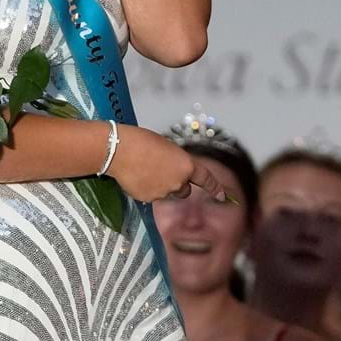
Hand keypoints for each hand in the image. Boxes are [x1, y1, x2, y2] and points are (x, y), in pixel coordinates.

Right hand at [107, 127, 230, 204]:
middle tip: (162, 174)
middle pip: (184, 191)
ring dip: (158, 186)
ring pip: (165, 194)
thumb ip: (174, 163)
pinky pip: (150, 196)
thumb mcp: (166, 148)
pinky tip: (135, 176)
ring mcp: (162, 192)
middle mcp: (178, 181)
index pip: (206, 179)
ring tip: (142, 170)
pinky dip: (145, 189)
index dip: (215, 188)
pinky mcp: (147, 198)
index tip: (223, 196)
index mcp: (186, 165)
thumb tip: (168, 173)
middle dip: (177, 186)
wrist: (118, 150)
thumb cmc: (140, 142)